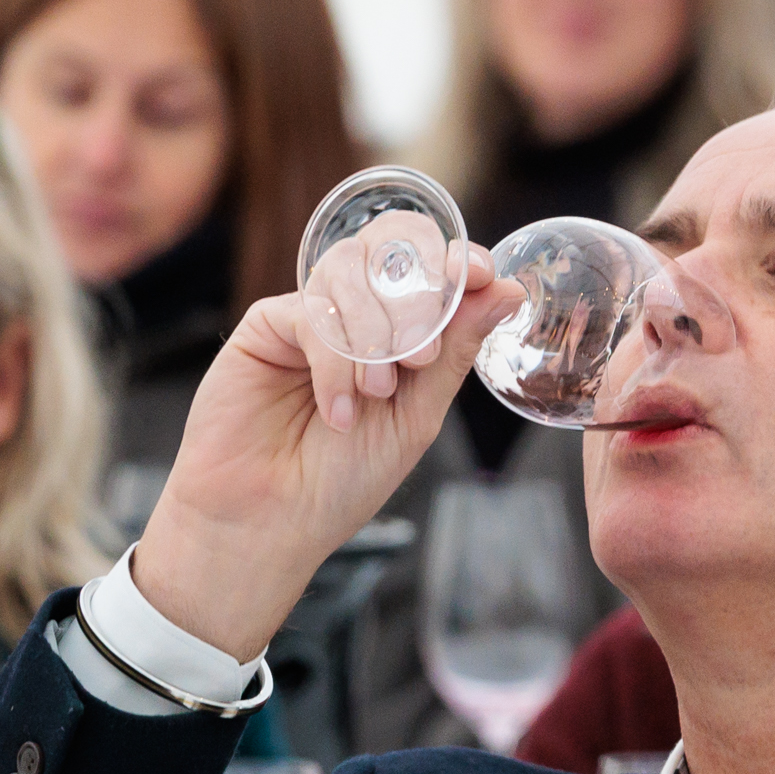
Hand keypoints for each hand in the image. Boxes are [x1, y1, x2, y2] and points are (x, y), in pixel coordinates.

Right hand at [131, 242, 515, 661]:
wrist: (272, 523)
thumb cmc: (342, 481)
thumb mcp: (416, 417)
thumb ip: (456, 350)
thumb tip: (508, 290)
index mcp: (398, 333)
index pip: (429, 266)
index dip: (456, 260)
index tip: (480, 274)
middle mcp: (355, 315)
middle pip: (390, 250)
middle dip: (417, 297)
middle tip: (420, 357)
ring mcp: (311, 316)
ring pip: (351, 270)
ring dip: (374, 333)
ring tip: (375, 394)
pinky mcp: (266, 326)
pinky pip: (312, 311)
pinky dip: (334, 361)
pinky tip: (336, 410)